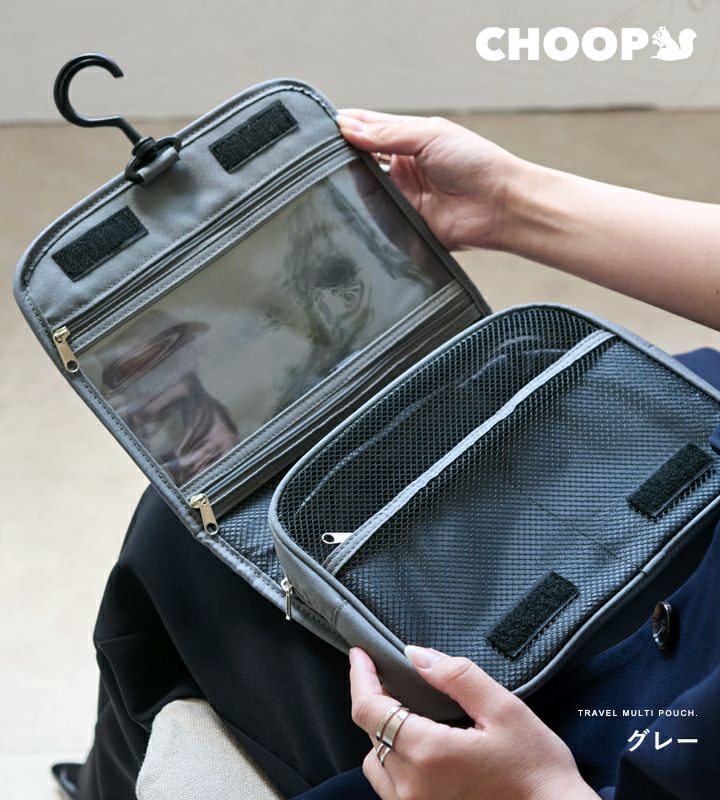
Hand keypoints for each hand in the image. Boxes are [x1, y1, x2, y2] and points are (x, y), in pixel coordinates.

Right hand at [335, 109, 519, 250]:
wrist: (500, 206)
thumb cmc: (478, 164)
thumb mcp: (429, 135)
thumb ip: (386, 133)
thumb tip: (347, 127)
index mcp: (408, 139)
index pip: (368, 129)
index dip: (346, 127)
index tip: (327, 128)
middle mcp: (402, 168)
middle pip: (360, 160)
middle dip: (346, 158)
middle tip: (332, 156)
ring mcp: (401, 196)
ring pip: (364, 190)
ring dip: (356, 185)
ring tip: (348, 179)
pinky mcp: (403, 223)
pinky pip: (376, 219)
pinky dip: (368, 213)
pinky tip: (362, 205)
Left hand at [349, 646, 596, 799]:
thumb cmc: (536, 769)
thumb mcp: (504, 709)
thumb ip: (457, 676)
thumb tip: (416, 655)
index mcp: (428, 754)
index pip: (370, 710)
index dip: (360, 677)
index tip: (360, 654)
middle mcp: (412, 788)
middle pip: (372, 734)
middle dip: (380, 701)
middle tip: (397, 679)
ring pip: (376, 763)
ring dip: (385, 735)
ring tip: (411, 715)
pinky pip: (391, 787)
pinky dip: (397, 762)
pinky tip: (423, 749)